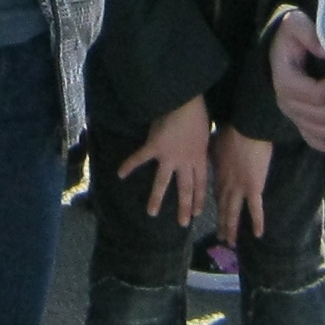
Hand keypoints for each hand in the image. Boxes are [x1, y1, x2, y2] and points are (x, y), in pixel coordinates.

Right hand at [118, 96, 210, 226]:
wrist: (186, 101)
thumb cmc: (198, 113)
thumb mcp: (205, 134)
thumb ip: (200, 146)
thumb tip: (198, 151)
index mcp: (199, 157)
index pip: (201, 184)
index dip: (199, 199)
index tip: (196, 213)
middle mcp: (185, 162)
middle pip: (185, 189)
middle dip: (184, 207)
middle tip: (182, 224)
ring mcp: (168, 156)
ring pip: (163, 182)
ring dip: (156, 198)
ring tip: (151, 213)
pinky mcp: (154, 147)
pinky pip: (140, 158)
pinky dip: (129, 165)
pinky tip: (119, 174)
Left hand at [208, 124, 273, 242]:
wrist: (246, 129)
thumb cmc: (232, 130)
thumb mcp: (217, 142)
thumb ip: (215, 151)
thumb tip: (213, 151)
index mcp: (218, 173)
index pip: (217, 193)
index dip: (217, 204)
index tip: (217, 213)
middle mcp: (226, 184)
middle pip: (222, 206)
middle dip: (221, 222)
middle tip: (220, 237)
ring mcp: (239, 188)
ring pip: (233, 212)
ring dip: (231, 228)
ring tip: (230, 242)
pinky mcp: (254, 188)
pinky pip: (255, 209)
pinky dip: (257, 222)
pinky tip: (258, 235)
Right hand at [270, 8, 324, 156]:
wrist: (284, 48)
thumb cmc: (293, 35)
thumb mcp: (295, 24)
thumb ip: (308, 33)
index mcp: (285, 82)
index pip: (315, 94)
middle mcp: (287, 104)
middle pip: (321, 117)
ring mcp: (295, 117)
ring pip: (323, 132)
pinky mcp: (302, 124)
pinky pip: (318, 142)